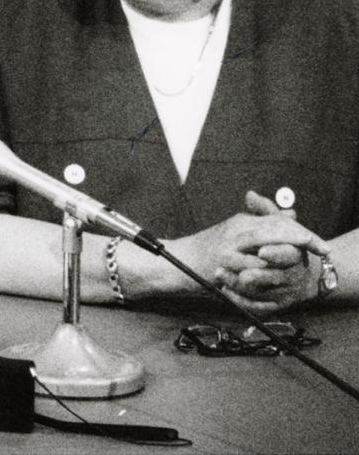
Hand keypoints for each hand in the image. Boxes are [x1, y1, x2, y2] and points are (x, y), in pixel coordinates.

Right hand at [166, 202, 329, 313]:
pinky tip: (278, 282)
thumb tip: (292, 215)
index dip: (302, 231)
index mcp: (241, 222)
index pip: (277, 221)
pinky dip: (267, 277)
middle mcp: (235, 232)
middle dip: (301, 241)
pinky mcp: (222, 267)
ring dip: (285, 261)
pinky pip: (251, 273)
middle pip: (275, 231)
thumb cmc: (207, 247)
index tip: (321, 245)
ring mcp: (228, 250)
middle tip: (321, 250)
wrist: (176, 261)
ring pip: (266, 253)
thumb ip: (263, 222)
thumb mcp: (236, 229)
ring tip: (301, 268)